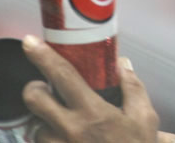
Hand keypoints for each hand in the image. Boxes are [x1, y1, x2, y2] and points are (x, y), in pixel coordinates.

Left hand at [21, 35, 174, 142]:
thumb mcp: (144, 116)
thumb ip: (132, 87)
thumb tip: (123, 64)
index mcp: (93, 113)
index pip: (62, 76)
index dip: (43, 56)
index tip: (30, 42)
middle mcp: (70, 130)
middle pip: (34, 99)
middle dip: (34, 89)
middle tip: (44, 88)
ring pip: (35, 127)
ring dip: (43, 120)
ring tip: (59, 121)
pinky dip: (48, 140)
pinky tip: (64, 138)